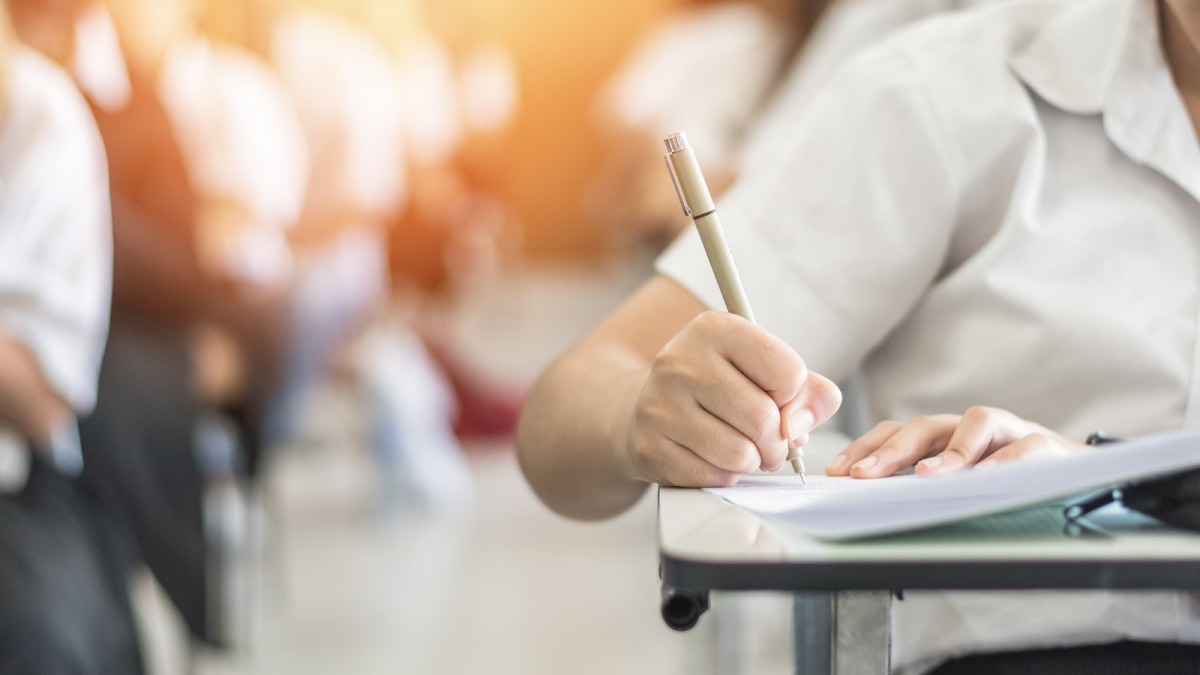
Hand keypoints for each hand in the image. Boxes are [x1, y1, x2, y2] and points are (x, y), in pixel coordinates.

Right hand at [621, 311, 841, 486]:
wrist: (651, 406)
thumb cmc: (720, 387)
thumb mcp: (765, 371)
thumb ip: (808, 392)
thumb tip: (798, 428)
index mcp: (715, 328)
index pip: (787, 372)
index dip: (792, 396)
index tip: (775, 397)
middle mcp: (681, 360)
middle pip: (763, 418)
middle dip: (778, 442)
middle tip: (770, 443)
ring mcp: (660, 403)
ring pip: (739, 453)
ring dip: (753, 461)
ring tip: (744, 450)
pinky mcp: (650, 445)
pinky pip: (712, 476)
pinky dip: (725, 475)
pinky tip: (714, 458)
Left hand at [825, 406, 1086, 478]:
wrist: (1084, 477)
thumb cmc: (1012, 482)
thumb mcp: (963, 484)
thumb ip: (925, 487)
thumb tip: (871, 503)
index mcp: (947, 436)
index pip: (898, 431)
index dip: (865, 446)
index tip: (836, 471)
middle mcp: (973, 427)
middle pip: (926, 426)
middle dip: (890, 450)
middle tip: (863, 476)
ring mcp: (1010, 431)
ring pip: (976, 423)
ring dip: (948, 452)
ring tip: (924, 477)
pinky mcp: (1048, 445)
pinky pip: (1026, 446)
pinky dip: (1006, 461)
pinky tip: (987, 478)